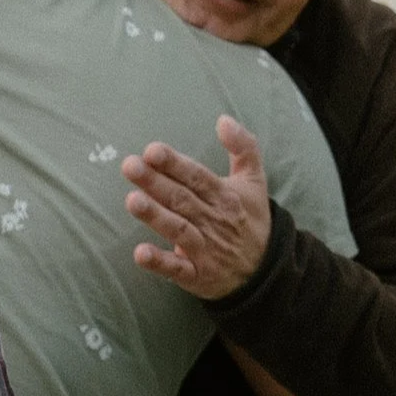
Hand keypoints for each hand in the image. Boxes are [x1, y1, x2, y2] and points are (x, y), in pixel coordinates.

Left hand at [125, 116, 274, 296]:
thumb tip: (223, 119)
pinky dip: (160, 262)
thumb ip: (244, 147)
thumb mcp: (254, 181)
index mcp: (226, 196)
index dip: (175, 164)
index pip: (197, 177)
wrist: (265, 271)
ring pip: (178, 230)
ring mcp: (206, 250)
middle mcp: (215, 221)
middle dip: (155, 183)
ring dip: (155, 217)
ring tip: (132, 200)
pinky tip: (140, 253)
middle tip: (130, 166)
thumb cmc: (250, 219)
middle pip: (182, 199)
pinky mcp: (198, 275)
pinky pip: (178, 269)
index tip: (152, 150)